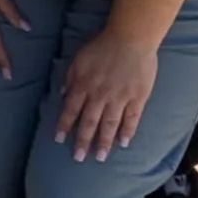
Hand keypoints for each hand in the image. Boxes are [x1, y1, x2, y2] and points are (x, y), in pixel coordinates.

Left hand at [54, 30, 158, 160]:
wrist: (131, 38)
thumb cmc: (102, 46)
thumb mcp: (79, 59)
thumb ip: (70, 77)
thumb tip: (63, 94)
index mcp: (84, 84)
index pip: (71, 110)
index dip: (64, 125)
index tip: (59, 140)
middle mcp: (100, 95)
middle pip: (89, 122)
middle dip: (83, 141)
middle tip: (78, 158)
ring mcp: (120, 98)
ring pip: (110, 124)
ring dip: (104, 142)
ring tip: (100, 157)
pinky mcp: (138, 98)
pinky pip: (132, 119)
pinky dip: (127, 131)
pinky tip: (124, 143)